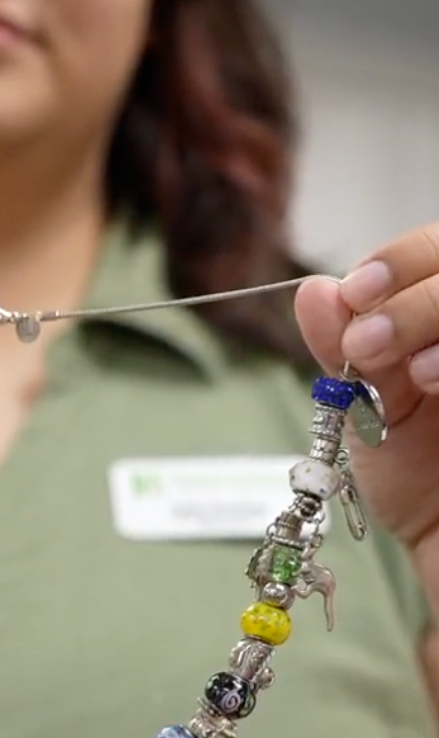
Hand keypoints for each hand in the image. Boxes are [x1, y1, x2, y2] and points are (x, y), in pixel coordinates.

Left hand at [294, 224, 438, 565]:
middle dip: (415, 299)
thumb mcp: (368, 409)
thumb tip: (312, 290)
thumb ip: (343, 349)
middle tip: (367, 342)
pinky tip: (433, 381)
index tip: (354, 291)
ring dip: (438, 319)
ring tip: (409, 374)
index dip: (401, 259)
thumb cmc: (416, 478)